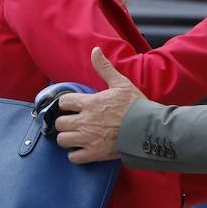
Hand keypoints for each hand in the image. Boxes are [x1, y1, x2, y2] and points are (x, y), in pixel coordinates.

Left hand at [54, 48, 146, 164]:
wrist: (147, 128)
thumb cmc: (135, 105)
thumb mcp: (121, 83)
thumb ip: (104, 67)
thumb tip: (95, 50)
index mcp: (89, 103)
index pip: (63, 102)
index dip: (66, 103)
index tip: (72, 105)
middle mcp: (84, 121)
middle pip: (59, 123)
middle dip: (65, 121)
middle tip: (74, 121)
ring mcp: (88, 139)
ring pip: (63, 140)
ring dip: (68, 137)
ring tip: (76, 135)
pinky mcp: (94, 154)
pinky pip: (73, 157)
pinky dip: (76, 154)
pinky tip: (83, 149)